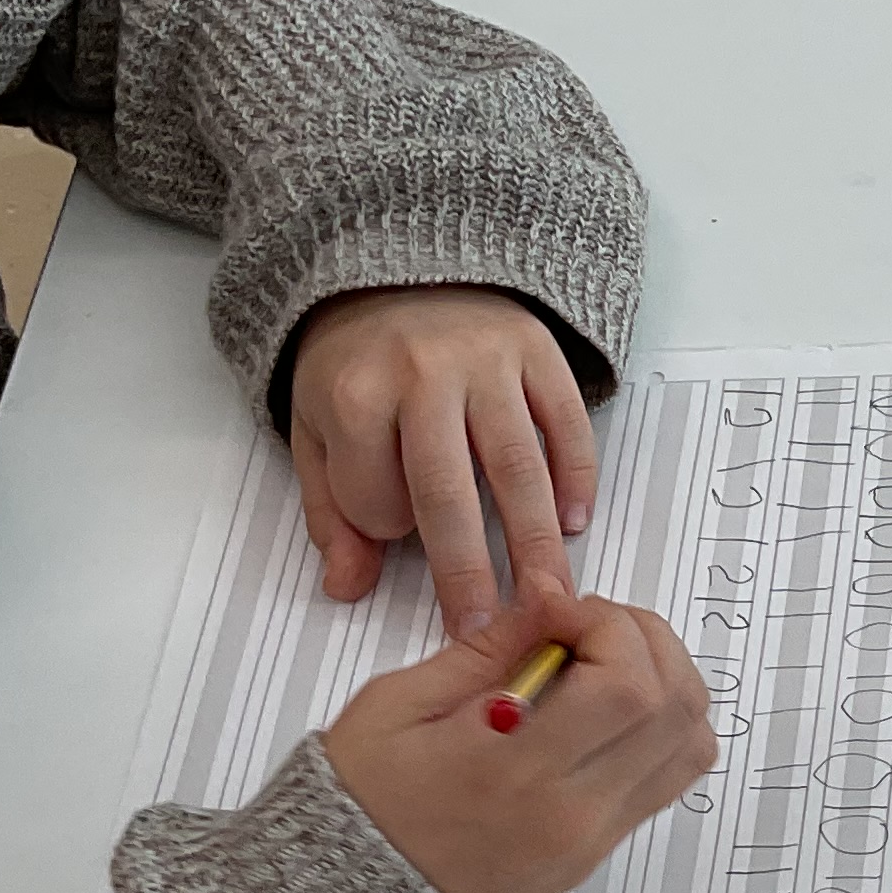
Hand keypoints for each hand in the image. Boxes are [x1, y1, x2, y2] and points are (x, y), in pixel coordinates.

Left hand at [288, 287, 598, 641]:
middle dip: (470, 570)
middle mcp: (423, 375)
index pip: (379, 496)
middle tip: (487, 629)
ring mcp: (486, 359)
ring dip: (535, 539)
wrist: (395, 264)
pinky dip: (575, 476)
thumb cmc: (355, 359)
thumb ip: (331, 510)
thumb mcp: (316, 428)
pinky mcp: (535, 348)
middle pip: (450, 493)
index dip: (386, 526)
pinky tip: (572, 521)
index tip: (393, 525)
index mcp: (356, 396)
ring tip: (548, 595)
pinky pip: (565, 422)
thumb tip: (346, 587)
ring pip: (517, 465)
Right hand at [321, 582, 715, 892]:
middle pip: (675, 705)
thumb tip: (547, 605)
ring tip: (600, 662)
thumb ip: (482, 653)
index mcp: (513, 770)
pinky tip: (607, 707)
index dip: (604, 624)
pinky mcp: (602, 849)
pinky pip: (672, 778)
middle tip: (582, 626)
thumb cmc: (358, 808)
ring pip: (692, 742)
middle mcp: (573, 810)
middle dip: (642, 638)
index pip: (625, 684)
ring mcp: (596, 835)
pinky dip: (664, 727)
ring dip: (666, 680)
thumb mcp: (394, 708)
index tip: (553, 613)